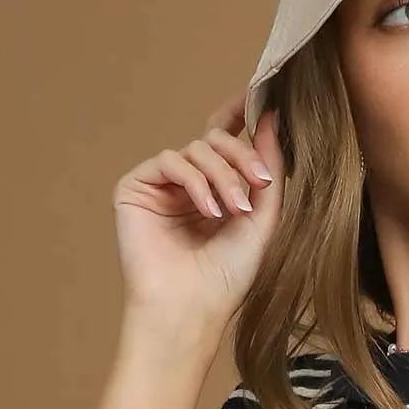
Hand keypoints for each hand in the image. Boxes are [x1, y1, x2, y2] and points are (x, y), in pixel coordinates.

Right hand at [112, 90, 285, 331]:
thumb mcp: (261, 220)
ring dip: (222, 175)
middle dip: (241, 157)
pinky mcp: (136, 188)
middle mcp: (188, 184)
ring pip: (195, 149)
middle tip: (260, 184)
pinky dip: (195, 182)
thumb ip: (268, 169)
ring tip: (233, 211)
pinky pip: (170, 161)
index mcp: (216, 190)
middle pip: (215, 141)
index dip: (240, 116)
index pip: (225, 142)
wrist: (190, 311)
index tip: (262, 97)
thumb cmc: (226, 279)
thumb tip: (272, 117)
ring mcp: (161, 186)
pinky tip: (209, 211)